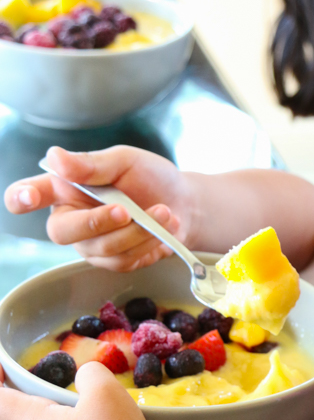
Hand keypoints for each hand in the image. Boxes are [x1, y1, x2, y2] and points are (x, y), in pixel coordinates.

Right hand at [4, 145, 192, 271]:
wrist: (185, 203)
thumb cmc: (149, 177)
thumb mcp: (124, 161)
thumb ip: (90, 164)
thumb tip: (55, 157)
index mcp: (65, 188)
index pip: (30, 193)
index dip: (22, 197)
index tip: (27, 198)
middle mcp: (71, 219)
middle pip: (62, 232)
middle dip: (95, 223)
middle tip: (126, 210)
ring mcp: (91, 244)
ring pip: (101, 248)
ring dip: (137, 231)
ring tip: (164, 212)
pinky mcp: (113, 262)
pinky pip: (123, 260)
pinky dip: (147, 243)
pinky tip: (164, 229)